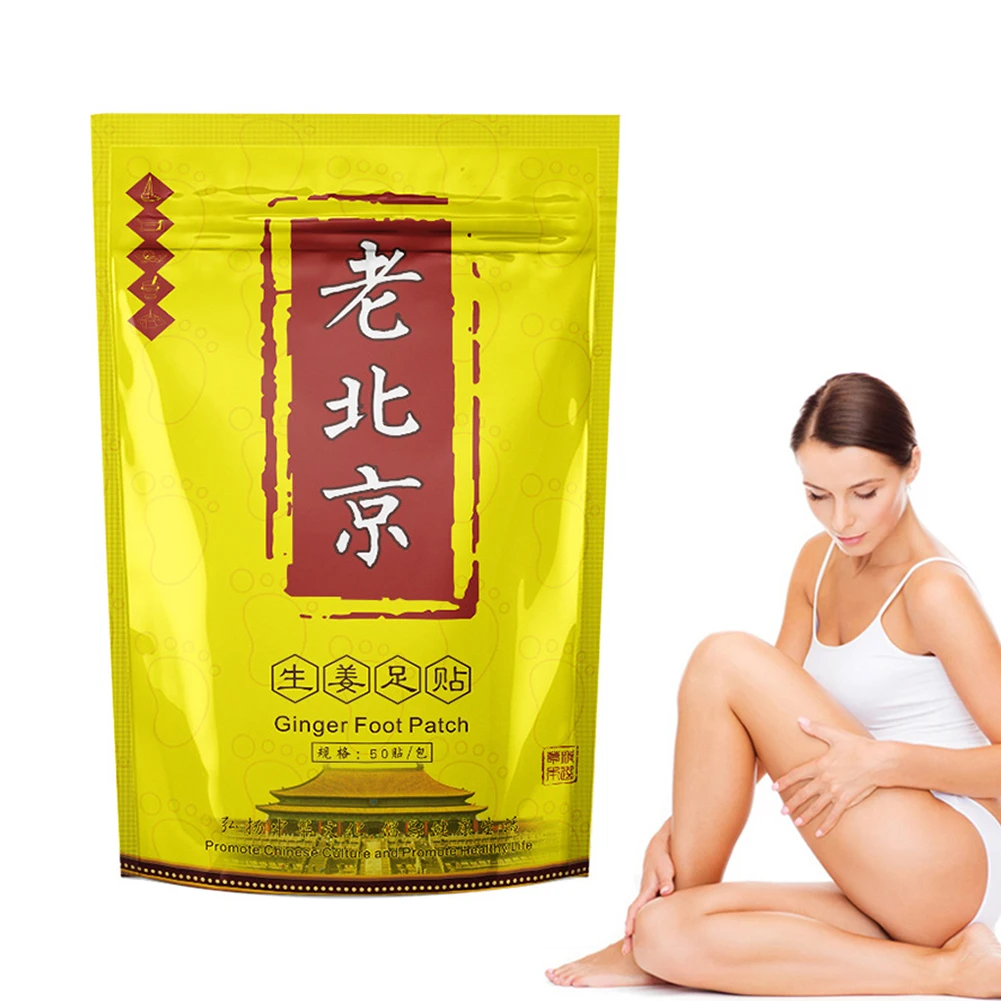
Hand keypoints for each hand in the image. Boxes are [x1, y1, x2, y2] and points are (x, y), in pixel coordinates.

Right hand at [622, 817, 674, 954]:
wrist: (660, 846)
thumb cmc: (662, 856)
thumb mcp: (665, 866)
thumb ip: (666, 879)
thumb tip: (666, 891)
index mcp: (646, 890)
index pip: (634, 909)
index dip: (631, 923)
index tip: (628, 936)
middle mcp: (644, 894)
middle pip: (633, 916)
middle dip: (629, 933)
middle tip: (626, 951)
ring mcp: (648, 895)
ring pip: (639, 915)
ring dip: (635, 929)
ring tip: (635, 947)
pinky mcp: (653, 895)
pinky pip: (645, 911)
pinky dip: (643, 922)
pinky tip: (648, 931)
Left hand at [772, 716, 892, 836]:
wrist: (879, 762)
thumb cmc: (858, 747)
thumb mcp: (835, 735)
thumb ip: (816, 729)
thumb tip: (800, 719)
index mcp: (820, 765)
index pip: (797, 775)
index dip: (785, 781)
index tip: (774, 787)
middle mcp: (825, 781)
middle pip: (804, 794)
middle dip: (792, 803)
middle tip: (782, 812)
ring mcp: (836, 792)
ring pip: (817, 807)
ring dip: (805, 816)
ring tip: (796, 823)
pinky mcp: (847, 801)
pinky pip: (834, 816)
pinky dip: (826, 825)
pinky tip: (819, 834)